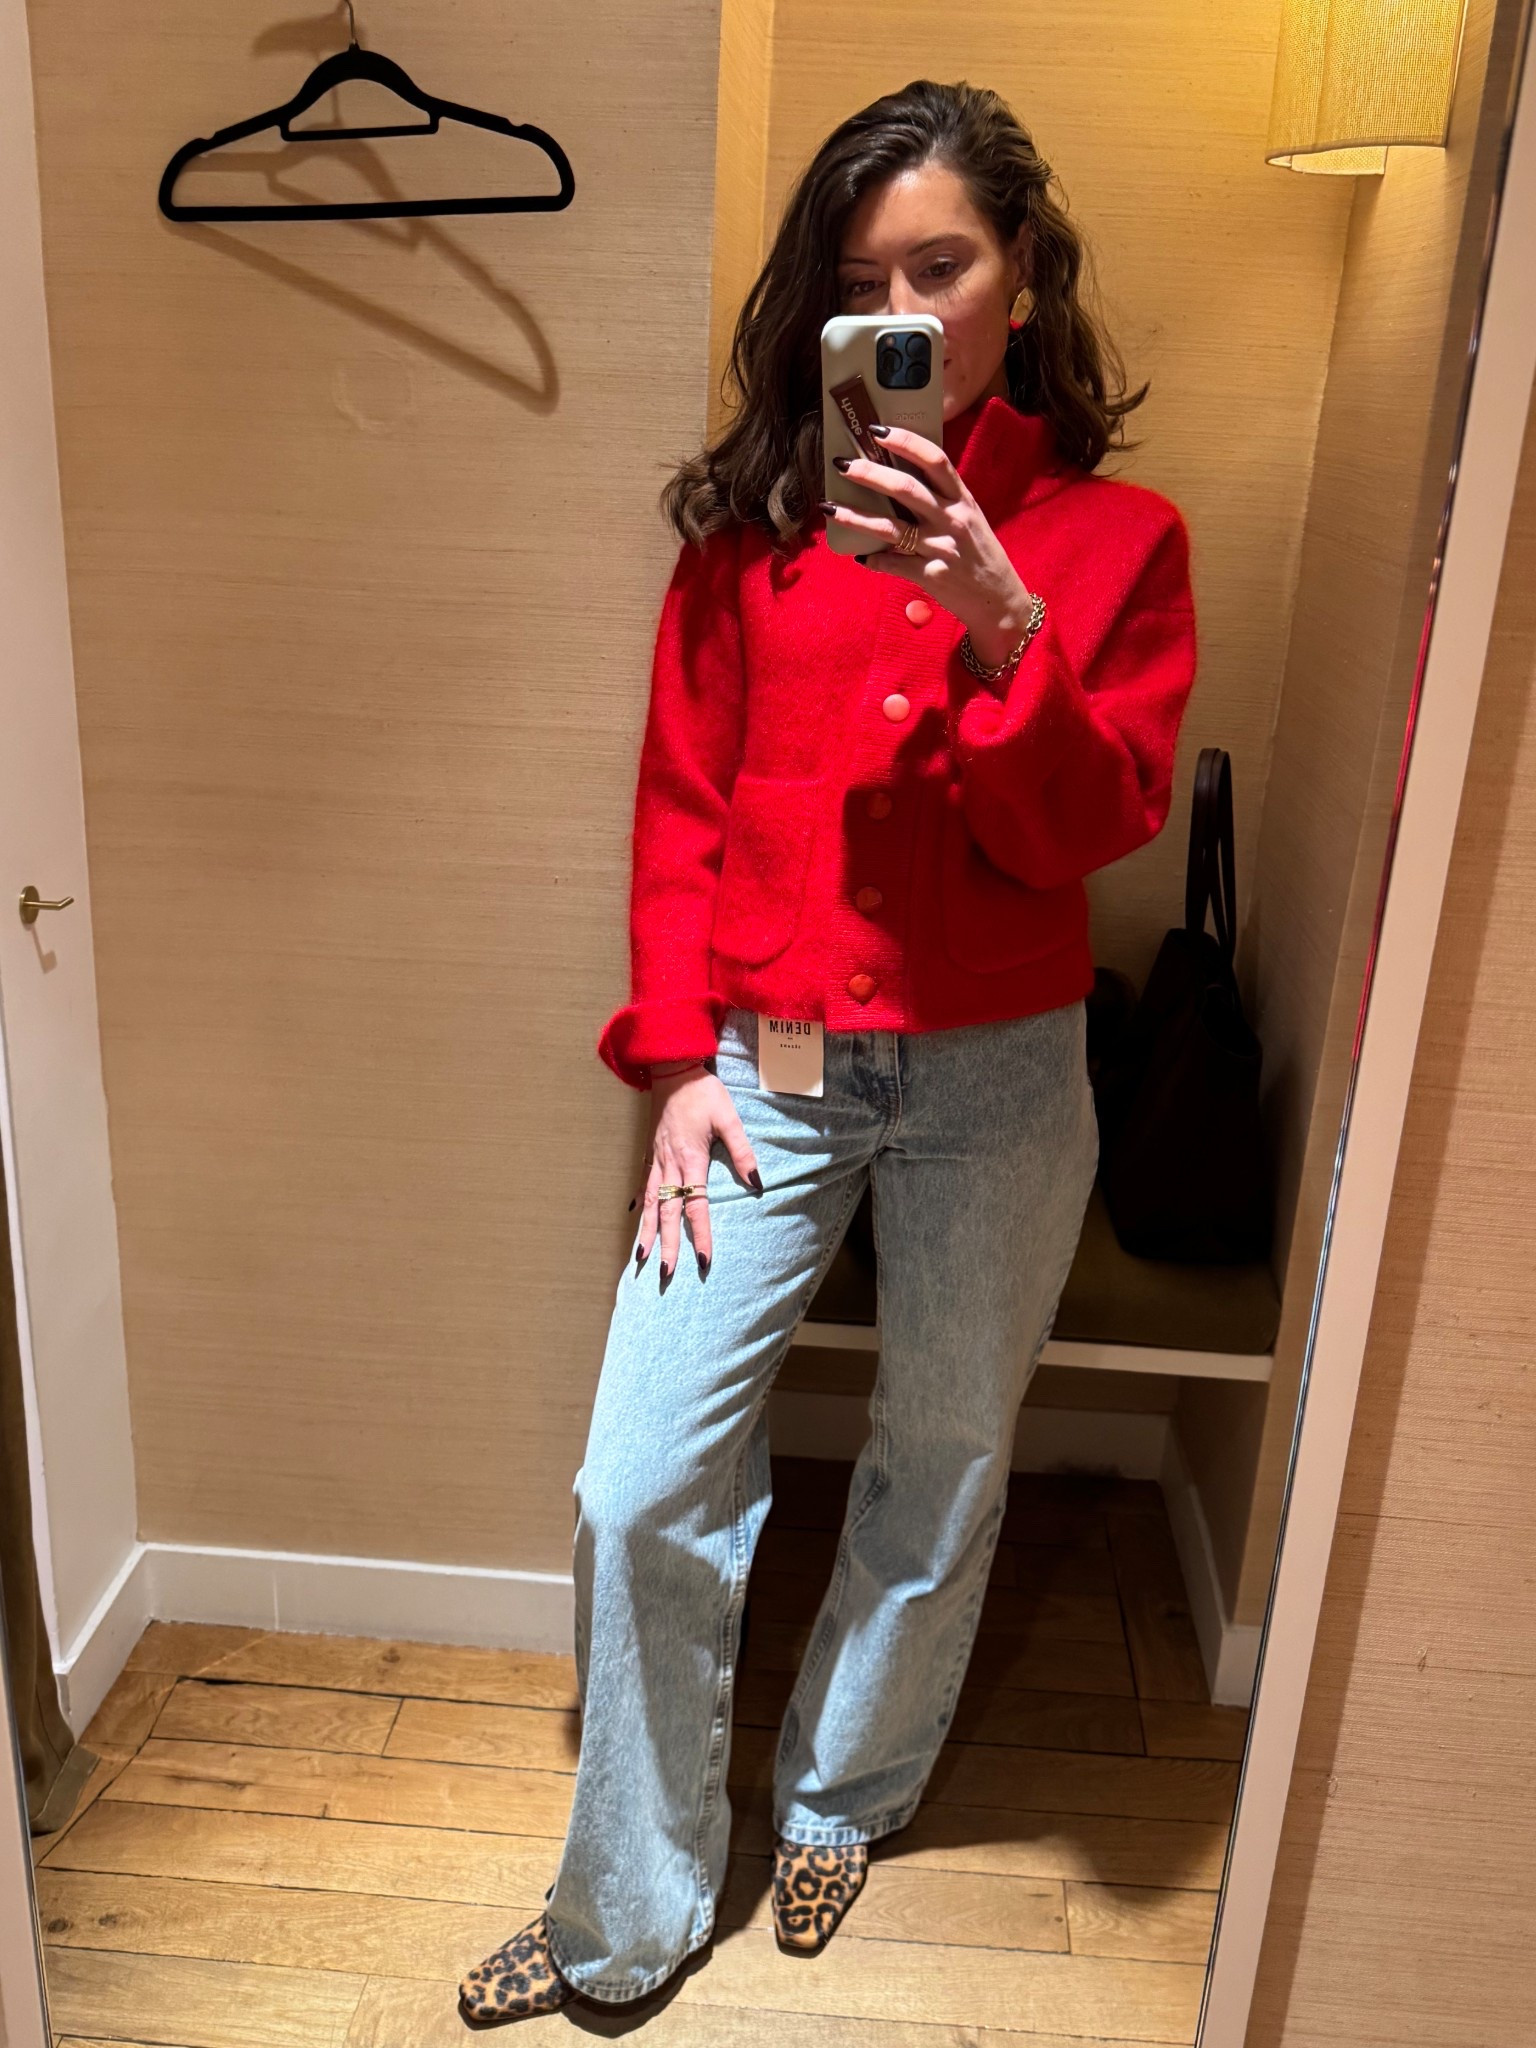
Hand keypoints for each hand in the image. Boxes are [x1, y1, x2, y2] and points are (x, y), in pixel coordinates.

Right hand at [635, 1066, 760, 1286]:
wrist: (672, 1068)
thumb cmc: (703, 1092)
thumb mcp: (729, 1118)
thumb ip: (742, 1152)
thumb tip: (757, 1184)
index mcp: (691, 1158)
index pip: (697, 1206)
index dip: (701, 1235)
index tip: (703, 1261)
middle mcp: (670, 1164)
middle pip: (668, 1213)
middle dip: (666, 1245)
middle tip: (665, 1275)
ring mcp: (657, 1160)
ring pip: (651, 1204)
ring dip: (647, 1232)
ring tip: (641, 1258)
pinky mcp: (651, 1153)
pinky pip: (644, 1186)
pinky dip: (641, 1207)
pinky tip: (637, 1219)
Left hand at [825, 425, 1036, 668]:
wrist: (1000, 601)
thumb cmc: (980, 555)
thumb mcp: (969, 519)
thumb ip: (941, 500)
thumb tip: (898, 480)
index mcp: (962, 499)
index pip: (935, 460)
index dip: (906, 442)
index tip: (877, 430)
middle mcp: (952, 520)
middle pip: (906, 488)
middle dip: (870, 474)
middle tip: (842, 464)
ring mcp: (941, 549)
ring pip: (891, 528)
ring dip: (855, 517)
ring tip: (829, 507)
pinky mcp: (932, 576)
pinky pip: (893, 565)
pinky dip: (873, 560)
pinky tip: (860, 557)